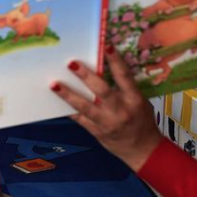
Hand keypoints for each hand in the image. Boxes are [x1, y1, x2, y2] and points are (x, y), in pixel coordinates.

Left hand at [54, 49, 163, 171]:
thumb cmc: (142, 121)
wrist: (142, 150)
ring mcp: (106, 122)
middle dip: (86, 76)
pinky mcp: (96, 131)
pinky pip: (79, 119)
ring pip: (85, 106)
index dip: (116, 62)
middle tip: (71, 64)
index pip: (125, 77)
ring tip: (54, 85)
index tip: (107, 47)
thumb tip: (106, 69)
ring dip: (68, 95)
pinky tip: (55, 102)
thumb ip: (125, 89)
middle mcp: (120, 110)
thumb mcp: (141, 102)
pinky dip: (68, 110)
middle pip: (101, 91)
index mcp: (134, 100)